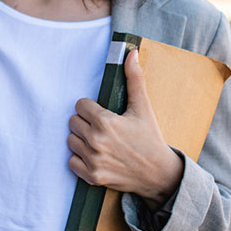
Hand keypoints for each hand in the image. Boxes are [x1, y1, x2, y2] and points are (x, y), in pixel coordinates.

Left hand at [67, 49, 182, 210]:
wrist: (159, 174)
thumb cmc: (150, 138)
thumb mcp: (143, 108)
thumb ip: (134, 79)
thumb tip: (131, 53)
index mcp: (106, 122)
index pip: (79, 105)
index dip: (90, 107)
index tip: (101, 113)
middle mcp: (96, 141)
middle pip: (72, 122)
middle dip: (85, 122)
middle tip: (101, 127)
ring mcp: (93, 160)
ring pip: (70, 140)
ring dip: (81, 139)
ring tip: (98, 140)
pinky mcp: (92, 176)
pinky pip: (71, 162)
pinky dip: (80, 159)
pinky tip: (95, 155)